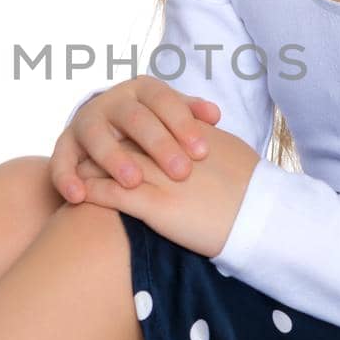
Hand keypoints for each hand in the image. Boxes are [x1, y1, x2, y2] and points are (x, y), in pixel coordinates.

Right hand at [52, 77, 221, 203]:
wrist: (109, 131)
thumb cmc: (153, 128)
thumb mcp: (171, 116)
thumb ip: (191, 114)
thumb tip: (214, 115)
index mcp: (142, 91)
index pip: (164, 101)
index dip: (183, 124)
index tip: (202, 152)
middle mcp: (112, 102)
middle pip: (135, 118)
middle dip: (158, 144)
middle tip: (180, 172)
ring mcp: (87, 121)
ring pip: (97, 136)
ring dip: (114, 158)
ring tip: (134, 182)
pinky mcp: (65, 144)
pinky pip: (61, 159)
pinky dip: (66, 177)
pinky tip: (78, 197)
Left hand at [69, 119, 260, 259]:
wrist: (263, 217)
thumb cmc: (253, 188)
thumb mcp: (228, 150)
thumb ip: (207, 137)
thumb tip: (205, 130)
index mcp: (185, 134)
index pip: (147, 121)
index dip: (127, 129)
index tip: (113, 134)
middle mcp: (167, 149)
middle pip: (124, 138)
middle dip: (103, 142)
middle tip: (85, 149)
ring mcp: (157, 175)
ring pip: (111, 164)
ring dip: (90, 167)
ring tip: (76, 173)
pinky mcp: (152, 204)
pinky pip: (111, 195)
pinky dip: (92, 193)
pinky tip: (79, 197)